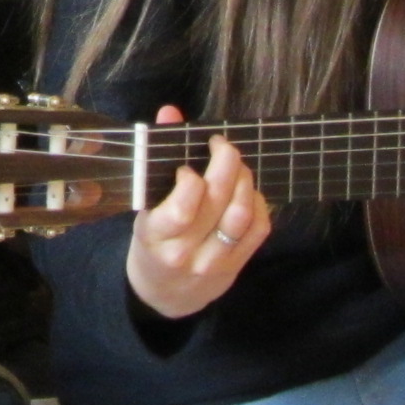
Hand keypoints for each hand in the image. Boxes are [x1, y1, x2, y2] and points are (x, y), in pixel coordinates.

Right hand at [124, 116, 268, 318]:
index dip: (192, 180)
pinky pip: (259, 229)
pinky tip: (248, 191)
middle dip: (227, 164)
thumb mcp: (145, 206)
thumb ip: (158, 157)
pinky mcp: (237, 266)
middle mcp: (187, 252)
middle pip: (219, 203)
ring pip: (242, 215)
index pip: (183, 209)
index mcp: (156, 236)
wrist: (164, 293)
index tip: (187, 167)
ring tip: (238, 166)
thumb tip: (171, 111)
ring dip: (246, 182)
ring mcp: (215, 261)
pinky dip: (260, 203)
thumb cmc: (152, 241)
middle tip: (222, 146)